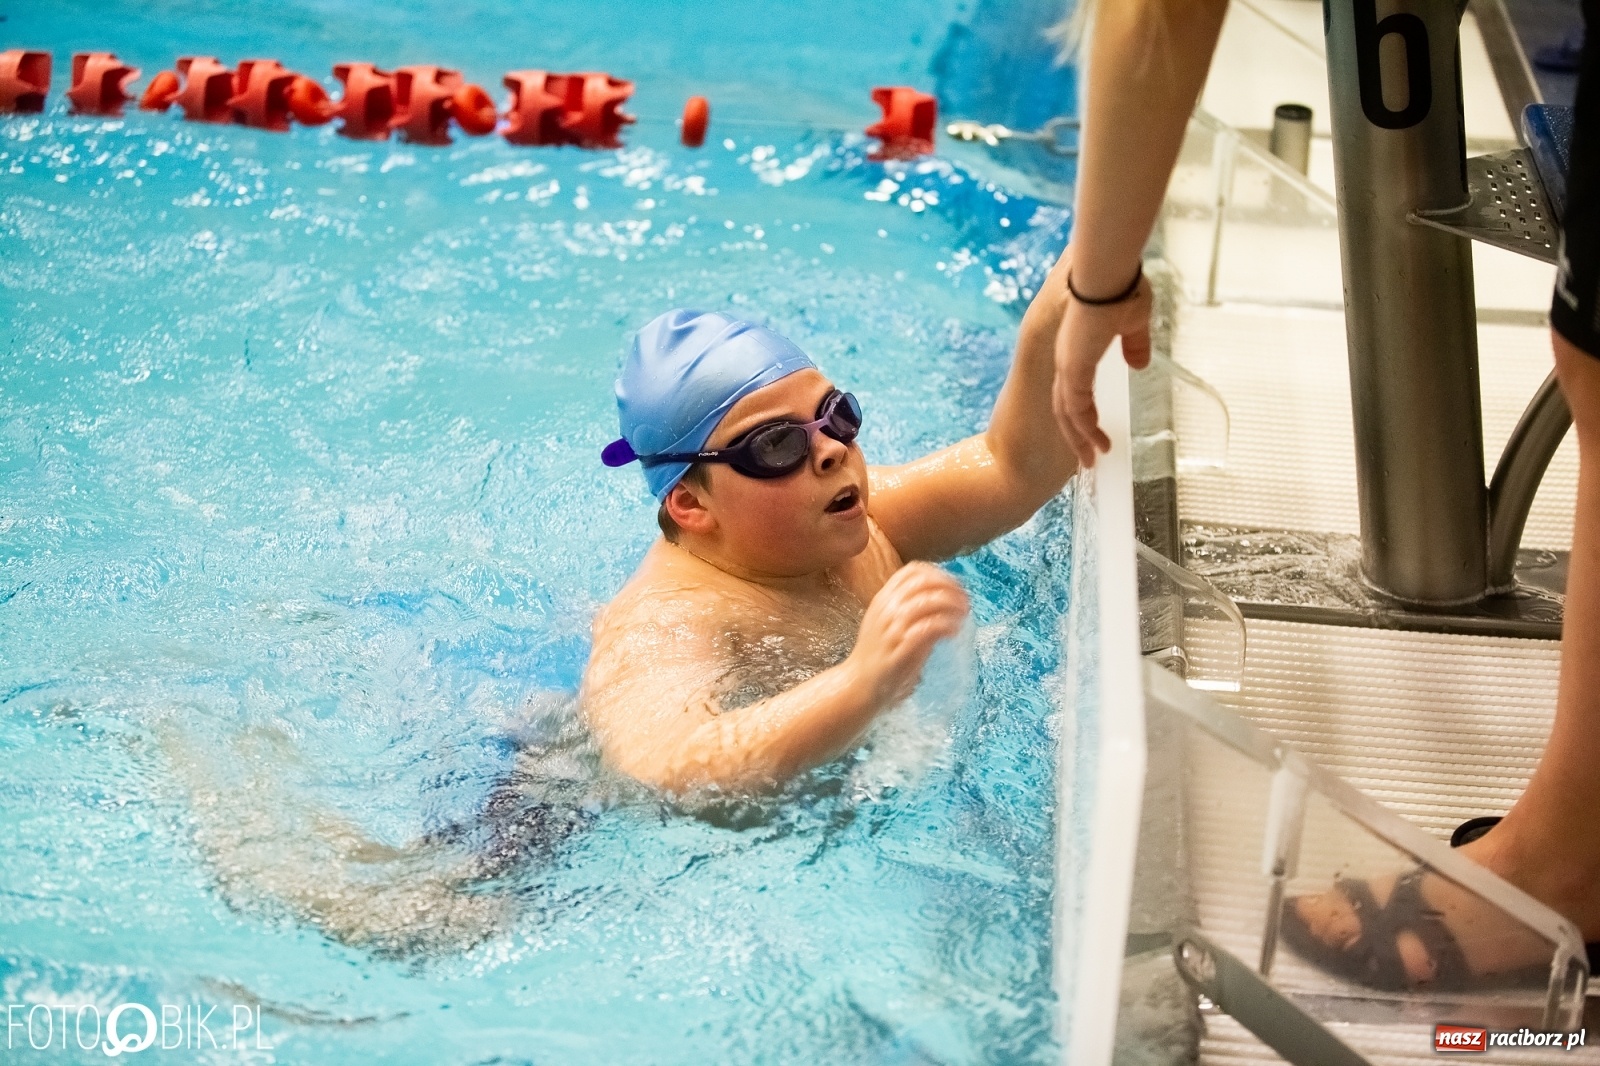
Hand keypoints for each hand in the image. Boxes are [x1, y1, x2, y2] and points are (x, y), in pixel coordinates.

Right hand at [847, 562, 969, 706]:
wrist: (859, 684)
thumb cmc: (877, 654)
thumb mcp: (885, 621)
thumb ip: (906, 607)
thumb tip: (941, 596)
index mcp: (883, 599)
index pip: (913, 570)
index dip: (939, 574)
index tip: (955, 587)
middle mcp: (886, 609)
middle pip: (923, 582)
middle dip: (951, 587)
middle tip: (965, 601)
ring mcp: (892, 628)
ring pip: (927, 602)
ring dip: (952, 605)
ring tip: (963, 615)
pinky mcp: (900, 648)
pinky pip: (928, 627)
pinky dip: (946, 625)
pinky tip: (954, 632)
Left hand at [1050, 250, 1153, 467]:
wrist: (1107, 276)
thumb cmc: (1120, 289)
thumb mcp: (1133, 322)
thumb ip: (1134, 344)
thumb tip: (1139, 363)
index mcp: (1078, 348)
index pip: (1074, 388)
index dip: (1083, 411)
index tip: (1093, 428)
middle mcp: (1068, 359)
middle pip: (1065, 406)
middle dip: (1076, 433)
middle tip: (1087, 455)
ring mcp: (1067, 364)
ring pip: (1067, 413)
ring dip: (1080, 438)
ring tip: (1094, 458)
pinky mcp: (1073, 367)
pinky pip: (1076, 408)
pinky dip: (1084, 429)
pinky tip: (1096, 443)